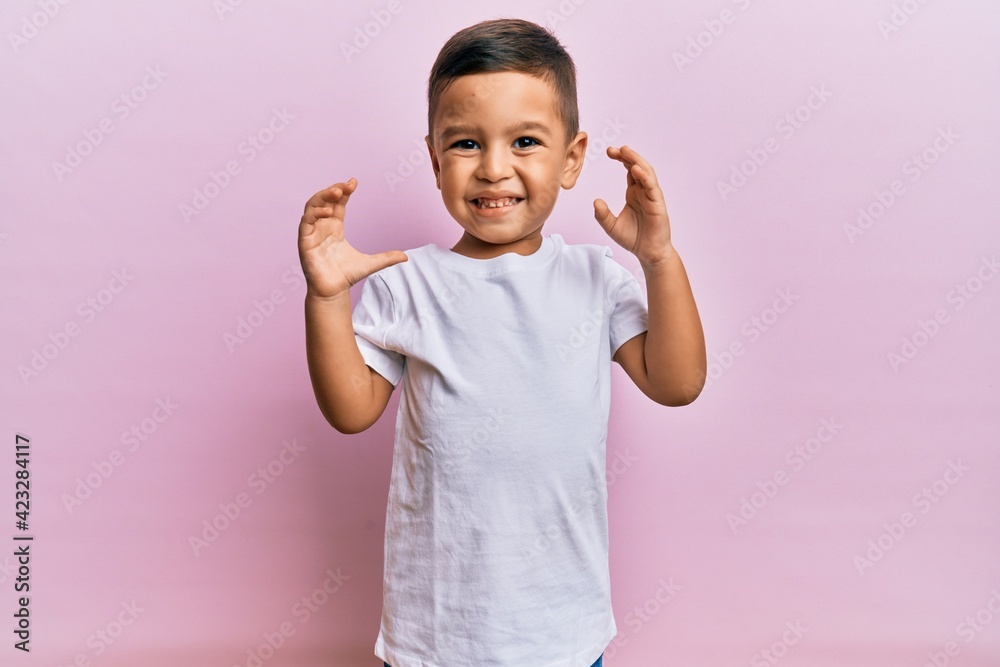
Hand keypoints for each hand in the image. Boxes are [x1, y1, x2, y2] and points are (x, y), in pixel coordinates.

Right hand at [298, 178, 407, 298]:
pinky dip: (315, 213)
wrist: (333, 292)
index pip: (338, 203)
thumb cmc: (346, 276)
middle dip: (333, 190)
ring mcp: (312, 232)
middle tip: (346, 186)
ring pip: (312, 206)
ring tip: (336, 192)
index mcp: (335, 227)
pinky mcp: (304, 241)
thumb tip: (406, 257)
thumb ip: (387, 258)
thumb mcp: (371, 264)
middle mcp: (322, 226)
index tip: (354, 182)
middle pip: (324, 200)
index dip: (344, 191)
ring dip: (322, 197)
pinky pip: (306, 222)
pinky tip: (328, 212)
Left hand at [593, 145, 672, 269]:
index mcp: (634, 192)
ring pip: (646, 172)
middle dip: (626, 156)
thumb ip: (602, 215)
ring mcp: (652, 196)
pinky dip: (645, 176)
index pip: (628, 170)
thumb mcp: (611, 226)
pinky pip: (652, 187)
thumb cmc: (633, 238)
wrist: (648, 253)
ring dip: (636, 160)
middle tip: (613, 149)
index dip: (620, 159)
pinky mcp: (658, 204)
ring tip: (625, 152)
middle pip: (637, 166)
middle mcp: (644, 191)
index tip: (608, 152)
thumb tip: (596, 201)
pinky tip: (636, 170)